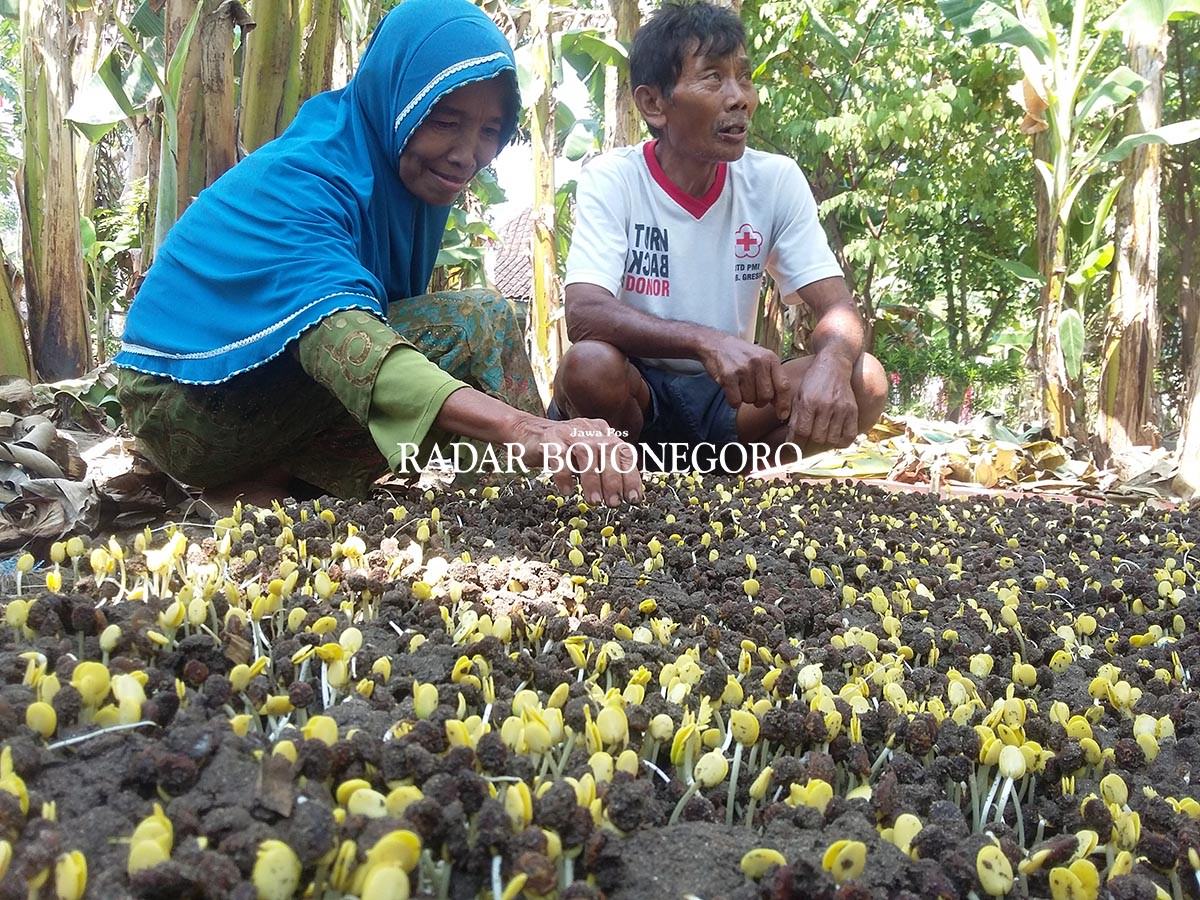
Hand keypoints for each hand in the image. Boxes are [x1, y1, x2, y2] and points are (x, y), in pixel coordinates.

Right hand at [510, 416, 641, 505]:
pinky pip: (559, 458)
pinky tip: (567, 492)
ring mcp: (568, 432)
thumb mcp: (588, 454)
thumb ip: (604, 466)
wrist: (527, 432)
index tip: (633, 497)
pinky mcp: (548, 439)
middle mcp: (588, 429)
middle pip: (607, 451)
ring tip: (594, 501)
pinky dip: (565, 476)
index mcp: (602, 432)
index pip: (623, 452)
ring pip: (585, 454)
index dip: (631, 475)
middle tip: (613, 503)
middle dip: (613, 480)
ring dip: (592, 480)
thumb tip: (624, 493)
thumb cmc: (563, 450)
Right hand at [698, 334, 789, 419]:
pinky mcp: (728, 376)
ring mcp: (743, 369)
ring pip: (750, 400)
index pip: (783, 386)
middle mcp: (759, 362)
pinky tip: (731, 390)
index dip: (783, 403)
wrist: (716, 344)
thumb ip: (773, 378)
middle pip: (766, 397)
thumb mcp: (762, 359)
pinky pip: (735, 401)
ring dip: (745, 398)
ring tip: (740, 385)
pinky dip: (733, 401)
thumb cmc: (742, 355)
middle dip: (759, 401)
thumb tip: (782, 405)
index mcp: (770, 358)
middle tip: (752, 392)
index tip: (782, 415)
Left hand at [788, 354, 858, 447]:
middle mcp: (825, 405)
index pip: (801, 431)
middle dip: (808, 443)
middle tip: (806, 443)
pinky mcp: (852, 410)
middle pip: (816, 437)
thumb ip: (794, 417)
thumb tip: (789, 442)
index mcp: (808, 401)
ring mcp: (841, 408)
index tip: (793, 448)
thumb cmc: (813, 382)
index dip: (795, 443)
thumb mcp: (798, 395)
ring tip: (819, 438)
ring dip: (824, 443)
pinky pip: (849, 435)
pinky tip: (835, 439)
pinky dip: (841, 442)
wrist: (834, 365)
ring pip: (831, 439)